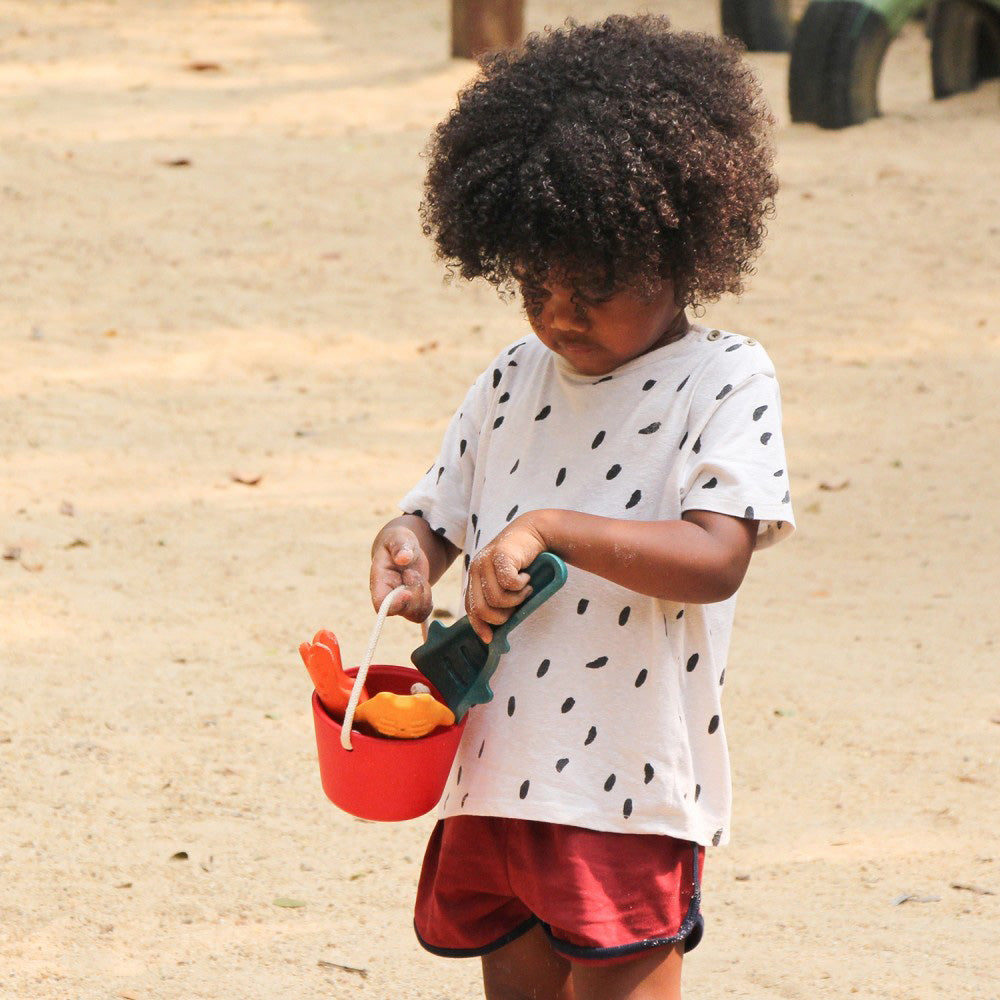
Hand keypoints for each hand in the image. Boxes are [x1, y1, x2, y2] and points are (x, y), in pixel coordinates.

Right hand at [370, 523, 433, 622]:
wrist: (405, 549)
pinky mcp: (412, 605)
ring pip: (415, 614)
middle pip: (402, 611)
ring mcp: (400, 603)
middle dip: (415, 593)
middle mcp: (387, 596)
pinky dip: (428, 599)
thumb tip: (403, 557)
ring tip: (416, 575)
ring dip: (423, 595)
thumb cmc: (398, 541)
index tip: (407, 592)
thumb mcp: (399, 537)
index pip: (381, 604)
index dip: (395, 604)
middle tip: (412, 573)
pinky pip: (424, 611)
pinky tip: (422, 584)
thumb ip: (400, 546)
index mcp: (379, 580)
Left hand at [466, 514, 547, 642]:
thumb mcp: (507, 584)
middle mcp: (475, 570)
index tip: (490, 639)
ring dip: (516, 599)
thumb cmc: (523, 562)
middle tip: (517, 605)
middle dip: (503, 615)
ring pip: (497, 599)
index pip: (471, 609)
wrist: (534, 532)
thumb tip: (496, 631)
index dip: (479, 626)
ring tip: (525, 588)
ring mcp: (485, 562)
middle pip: (482, 609)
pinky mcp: (499, 555)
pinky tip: (527, 577)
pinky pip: (508, 584)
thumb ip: (500, 600)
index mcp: (475, 578)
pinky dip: (521, 586)